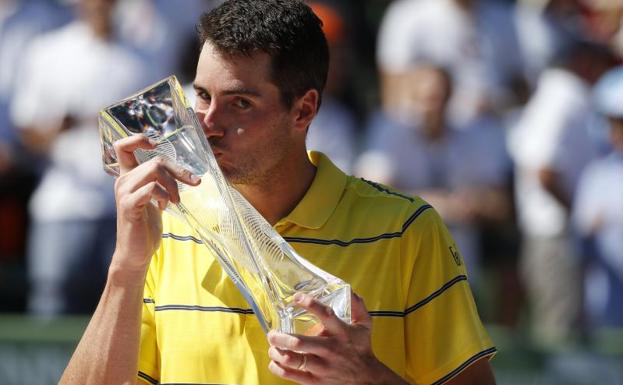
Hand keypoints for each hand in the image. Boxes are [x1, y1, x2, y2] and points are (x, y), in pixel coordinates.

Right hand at [111, 135, 199, 275]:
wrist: (136, 253)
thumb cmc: (147, 225)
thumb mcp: (155, 199)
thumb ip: (161, 183)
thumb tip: (186, 172)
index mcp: (128, 177)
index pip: (123, 147)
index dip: (139, 139)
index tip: (156, 146)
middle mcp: (123, 181)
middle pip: (155, 160)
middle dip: (179, 171)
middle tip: (193, 183)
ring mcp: (124, 193)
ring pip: (154, 170)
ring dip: (173, 185)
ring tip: (175, 201)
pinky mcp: (129, 206)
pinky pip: (151, 189)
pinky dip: (164, 196)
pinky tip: (164, 207)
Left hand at [267, 293, 406, 384]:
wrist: (367, 379)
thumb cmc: (362, 349)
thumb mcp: (365, 325)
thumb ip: (357, 306)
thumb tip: (351, 291)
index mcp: (340, 332)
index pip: (325, 314)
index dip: (310, 304)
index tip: (296, 298)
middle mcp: (329, 349)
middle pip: (300, 343)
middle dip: (281, 337)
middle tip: (272, 333)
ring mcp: (321, 366)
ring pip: (293, 359)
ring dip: (277, 352)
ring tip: (272, 346)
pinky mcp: (316, 381)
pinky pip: (292, 375)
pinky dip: (278, 368)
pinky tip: (275, 361)